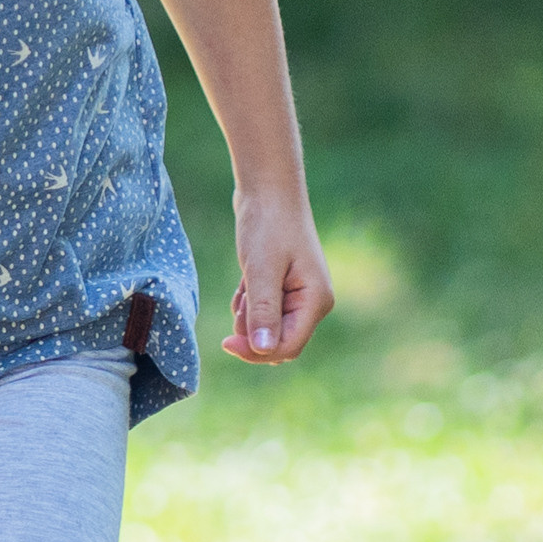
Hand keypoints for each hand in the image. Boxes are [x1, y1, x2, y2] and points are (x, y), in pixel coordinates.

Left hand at [223, 185, 333, 361]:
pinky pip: (263, 312)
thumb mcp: (261, 269)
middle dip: (252, 330)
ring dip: (248, 314)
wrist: (268, 189)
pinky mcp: (284, 289)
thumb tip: (263, 350)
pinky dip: (248, 302)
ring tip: (245, 283)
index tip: (226, 341)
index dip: (257, 352)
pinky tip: (245, 280)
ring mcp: (300, 296)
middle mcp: (312, 302)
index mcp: (316, 301)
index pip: (288, 347)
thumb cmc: (268, 224)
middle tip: (243, 298)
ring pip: (267, 328)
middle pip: (278, 342)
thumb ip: (264, 311)